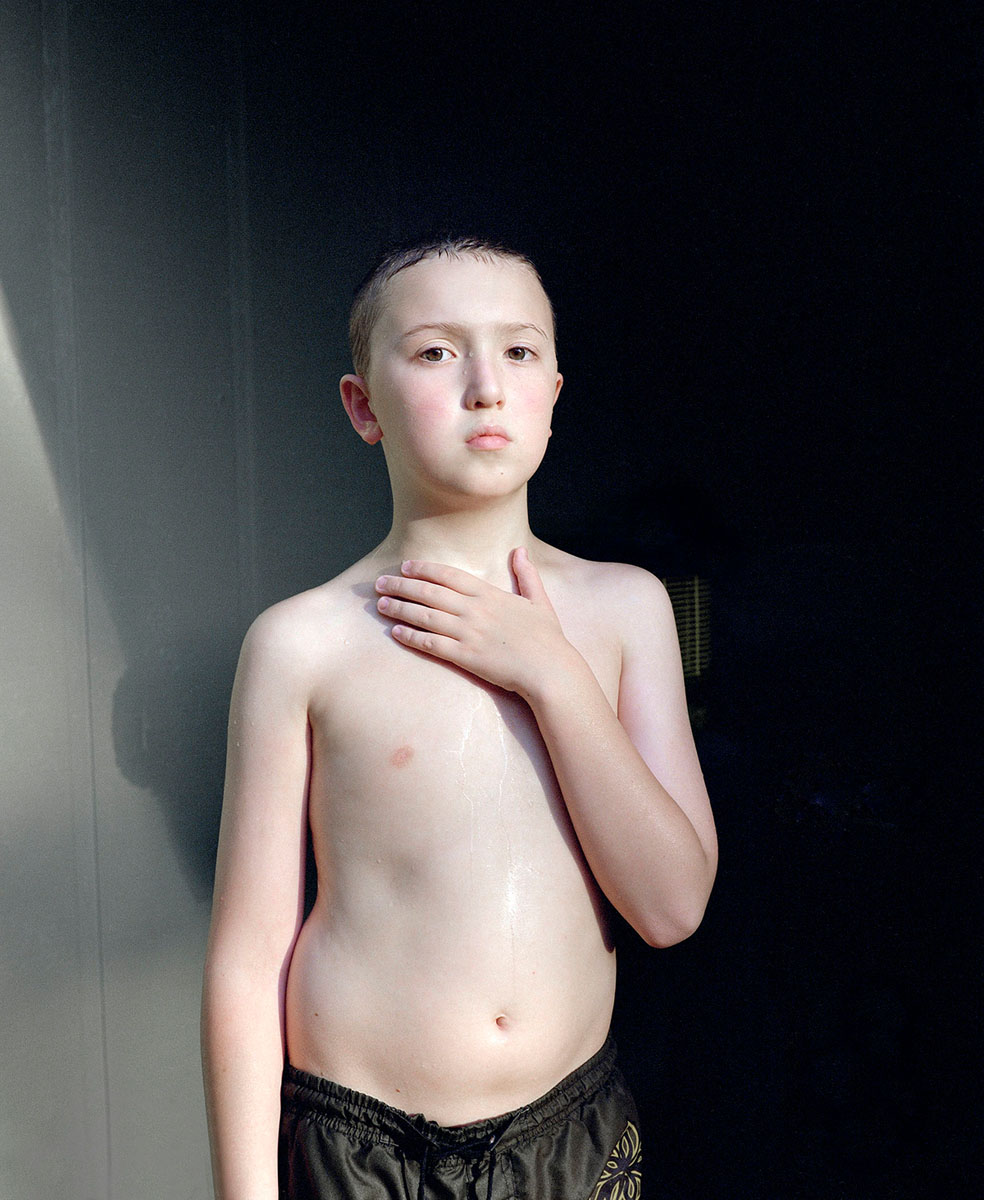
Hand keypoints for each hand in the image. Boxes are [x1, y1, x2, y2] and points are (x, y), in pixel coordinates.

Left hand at [374, 547, 574, 697]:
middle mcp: (475, 610)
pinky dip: (411, 637)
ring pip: (425, 616)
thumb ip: (526, 575)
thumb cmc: (547, 638)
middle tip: (380, 583)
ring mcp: (468, 633)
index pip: (448, 575)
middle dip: (402, 585)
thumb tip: (520, 551)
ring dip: (400, 608)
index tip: (405, 566)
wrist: (550, 670)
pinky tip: (395, 632)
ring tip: (381, 604)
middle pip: (429, 592)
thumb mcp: (540, 601)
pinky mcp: (465, 657)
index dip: (424, 569)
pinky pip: (431, 644)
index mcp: (489, 594)